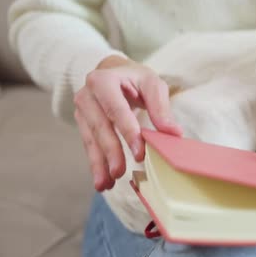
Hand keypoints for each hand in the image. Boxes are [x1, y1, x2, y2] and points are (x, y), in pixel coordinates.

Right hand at [74, 55, 181, 190]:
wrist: (112, 72)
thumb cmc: (135, 79)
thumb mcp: (152, 84)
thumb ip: (161, 107)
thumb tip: (173, 133)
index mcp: (103, 80)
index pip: (116, 109)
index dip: (127, 131)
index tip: (139, 153)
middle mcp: (87, 95)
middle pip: (100, 126)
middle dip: (111, 152)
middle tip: (120, 172)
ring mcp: (82, 110)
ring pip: (91, 139)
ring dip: (99, 164)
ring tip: (106, 184)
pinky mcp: (82, 124)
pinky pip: (89, 146)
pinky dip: (96, 164)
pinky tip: (102, 181)